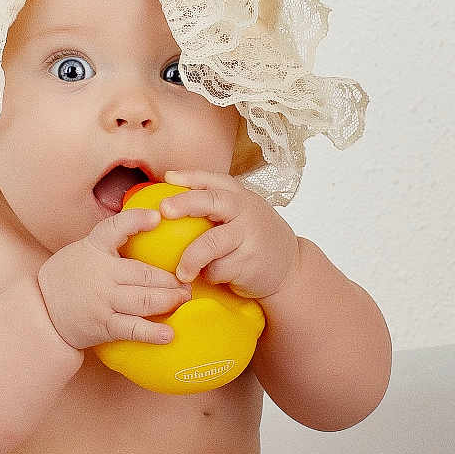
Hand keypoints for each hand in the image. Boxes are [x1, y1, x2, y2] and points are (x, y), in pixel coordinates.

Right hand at [36, 207, 190, 350]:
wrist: (39, 310)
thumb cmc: (69, 276)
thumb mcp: (84, 249)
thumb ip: (111, 242)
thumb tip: (152, 223)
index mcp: (94, 248)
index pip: (115, 228)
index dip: (136, 221)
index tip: (156, 217)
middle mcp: (101, 274)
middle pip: (145, 274)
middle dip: (172, 278)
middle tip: (189, 280)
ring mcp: (103, 301)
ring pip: (145, 300)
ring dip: (170, 300)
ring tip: (184, 299)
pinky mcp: (104, 325)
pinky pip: (133, 329)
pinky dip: (153, 332)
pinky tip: (169, 333)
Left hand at [158, 169, 299, 300]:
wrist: (290, 268)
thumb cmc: (254, 237)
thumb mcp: (241, 213)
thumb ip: (215, 204)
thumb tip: (169, 190)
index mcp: (239, 196)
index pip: (213, 179)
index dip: (190, 176)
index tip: (168, 179)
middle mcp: (245, 211)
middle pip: (212, 202)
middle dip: (185, 203)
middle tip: (164, 211)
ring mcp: (249, 236)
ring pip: (210, 243)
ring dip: (191, 259)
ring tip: (181, 273)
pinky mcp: (249, 262)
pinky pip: (218, 269)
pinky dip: (210, 275)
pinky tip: (214, 276)